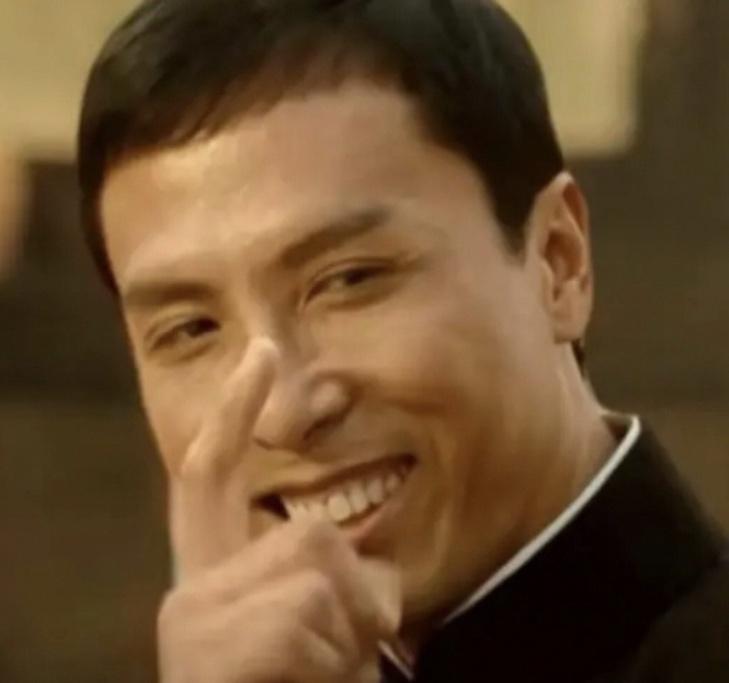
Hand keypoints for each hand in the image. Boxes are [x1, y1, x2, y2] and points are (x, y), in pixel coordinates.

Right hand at [158, 339, 401, 682]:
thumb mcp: (325, 637)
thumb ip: (323, 578)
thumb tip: (346, 550)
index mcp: (218, 581)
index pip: (214, 476)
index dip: (233, 409)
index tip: (260, 351)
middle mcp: (190, 592)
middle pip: (309, 534)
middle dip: (356, 599)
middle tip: (338, 666)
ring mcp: (191, 620)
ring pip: (318, 566)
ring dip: (350, 638)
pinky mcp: (201, 647)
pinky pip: (304, 611)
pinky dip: (334, 657)